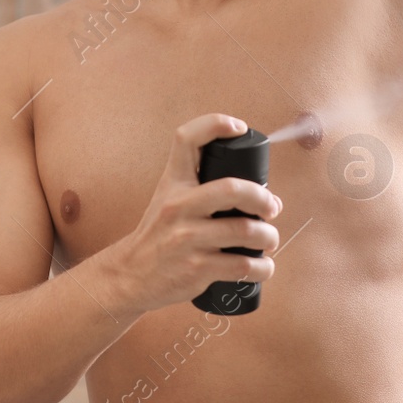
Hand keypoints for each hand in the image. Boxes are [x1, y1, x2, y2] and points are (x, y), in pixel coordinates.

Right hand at [101, 113, 282, 315]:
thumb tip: (265, 196)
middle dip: (262, 199)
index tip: (239, 127)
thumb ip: (202, 188)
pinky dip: (262, 268)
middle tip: (272, 208)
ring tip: (269, 241)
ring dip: (268, 237)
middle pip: (231, 189)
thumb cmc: (158, 237)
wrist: (130, 277)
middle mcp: (178, 207)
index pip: (186, 139)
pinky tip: (262, 266)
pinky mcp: (196, 270)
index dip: (215, 124)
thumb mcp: (168, 200)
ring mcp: (187, 239)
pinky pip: (242, 266)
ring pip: (245, 231)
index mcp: (173, 184)